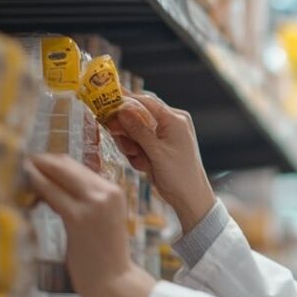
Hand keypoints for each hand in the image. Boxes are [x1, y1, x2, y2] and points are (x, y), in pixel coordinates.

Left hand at [26, 153, 156, 296]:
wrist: (115, 282)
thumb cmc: (104, 256)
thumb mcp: (101, 220)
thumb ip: (85, 201)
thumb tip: (53, 186)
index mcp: (114, 191)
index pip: (76, 165)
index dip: (51, 161)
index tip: (32, 163)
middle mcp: (107, 192)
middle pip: (66, 164)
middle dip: (40, 161)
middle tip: (20, 163)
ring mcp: (95, 203)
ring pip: (58, 173)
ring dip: (36, 170)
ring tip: (19, 173)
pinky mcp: (79, 218)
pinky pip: (51, 192)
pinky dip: (36, 184)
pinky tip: (25, 185)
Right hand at [106, 91, 215, 232]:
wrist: (190, 197)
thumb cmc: (180, 175)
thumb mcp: (157, 153)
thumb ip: (139, 131)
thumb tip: (122, 110)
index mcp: (175, 119)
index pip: (147, 102)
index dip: (126, 100)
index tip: (107, 100)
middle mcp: (170, 124)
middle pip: (137, 117)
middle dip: (127, 132)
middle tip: (120, 140)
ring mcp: (164, 136)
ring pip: (135, 132)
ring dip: (131, 146)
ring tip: (139, 160)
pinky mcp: (157, 148)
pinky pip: (139, 144)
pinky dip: (137, 155)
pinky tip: (144, 166)